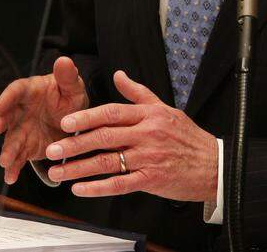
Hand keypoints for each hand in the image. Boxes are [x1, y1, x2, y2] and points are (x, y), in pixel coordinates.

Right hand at [0, 56, 87, 183]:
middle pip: (6, 116)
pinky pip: (18, 158)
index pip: (16, 90)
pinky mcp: (26, 147)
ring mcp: (21, 130)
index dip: (7, 97)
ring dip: (7, 151)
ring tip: (5, 162)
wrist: (72, 118)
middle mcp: (20, 110)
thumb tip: (63, 60)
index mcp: (30, 91)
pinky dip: (13, 168)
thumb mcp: (73, 86)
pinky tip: (10, 177)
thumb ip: (67, 76)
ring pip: (11, 140)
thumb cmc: (69, 97)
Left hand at [45, 70, 217, 203]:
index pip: (112, 113)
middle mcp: (147, 134)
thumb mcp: (166, 109)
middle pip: (104, 137)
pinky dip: (98, 188)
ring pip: (107, 162)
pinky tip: (80, 189)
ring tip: (58, 172)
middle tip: (52, 150)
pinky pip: (120, 184)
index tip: (65, 123)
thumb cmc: (189, 138)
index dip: (86, 118)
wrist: (214, 165)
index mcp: (149, 115)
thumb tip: (118, 76)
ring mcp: (149, 158)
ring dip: (79, 168)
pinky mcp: (151, 179)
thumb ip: (139, 93)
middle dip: (75, 144)